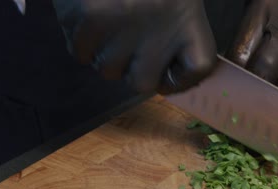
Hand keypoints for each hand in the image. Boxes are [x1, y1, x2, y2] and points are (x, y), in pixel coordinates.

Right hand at [52, 0, 216, 93]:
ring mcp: (125, 24)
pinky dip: (80, 41)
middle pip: (143, 83)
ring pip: (108, 70)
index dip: (179, 79)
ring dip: (104, 53)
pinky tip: (89, 16)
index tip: (166, 70)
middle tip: (127, 38)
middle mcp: (162, 26)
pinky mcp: (91, 18)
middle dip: (131, 67)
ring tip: (107, 20)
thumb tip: (165, 78)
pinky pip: (80, 53)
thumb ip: (175, 34)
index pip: (197, 69)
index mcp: (189, 17)